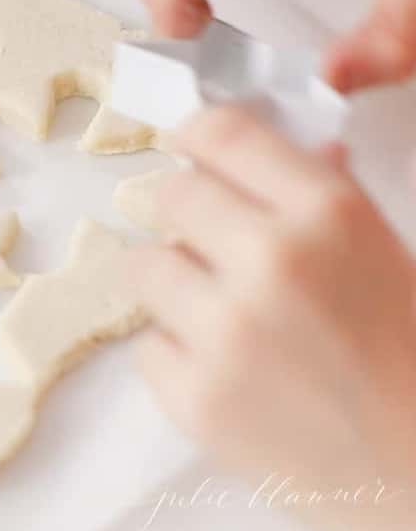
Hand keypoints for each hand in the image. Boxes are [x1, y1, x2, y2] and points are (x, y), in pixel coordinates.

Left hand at [130, 107, 415, 530]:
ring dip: (172, 283)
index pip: (220, 133)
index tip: (189, 151)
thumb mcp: (385, 255)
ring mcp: (224, 332)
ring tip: (219, 314)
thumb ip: (327, 197)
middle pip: (170, 196)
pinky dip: (175, 355)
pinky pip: (147, 346)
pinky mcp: (193, 397)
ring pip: (142, 267)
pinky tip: (226, 372)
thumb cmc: (412, 357)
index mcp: (327, 214)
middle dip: (188, 216)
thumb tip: (287, 147)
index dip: (197, 138)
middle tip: (213, 247)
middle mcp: (270, 260)